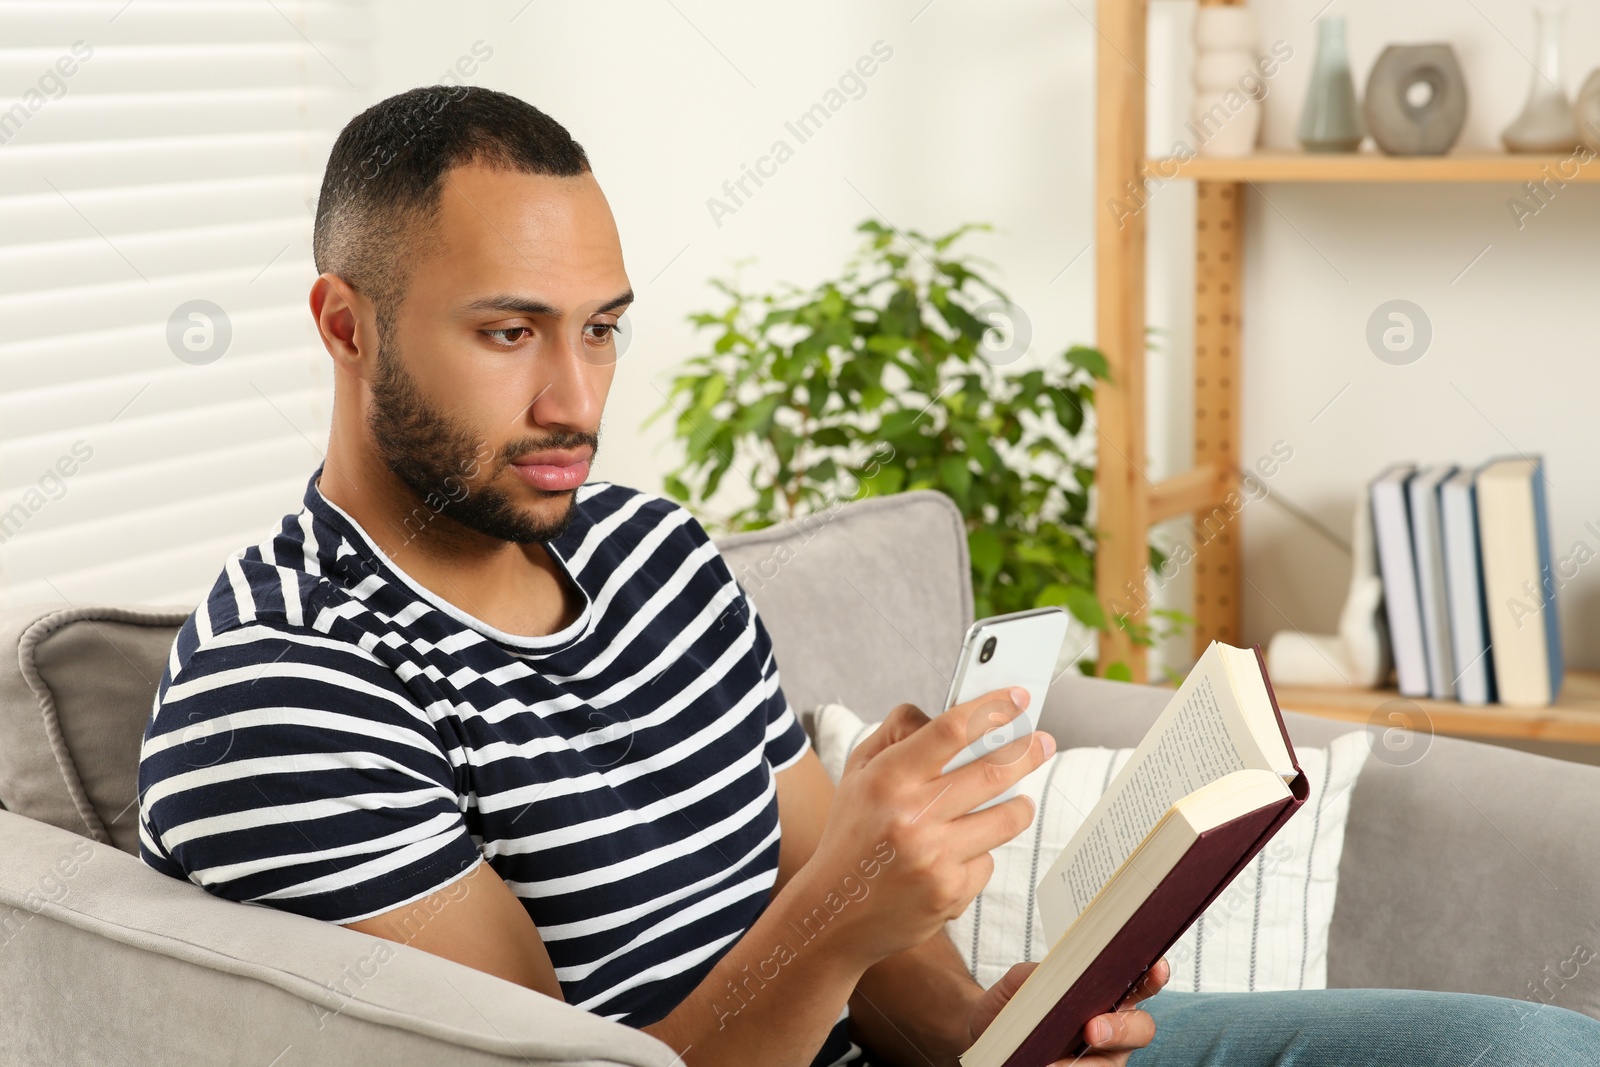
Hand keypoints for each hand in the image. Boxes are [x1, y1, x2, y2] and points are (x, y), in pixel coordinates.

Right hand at [792, 690, 1053, 967]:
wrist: (833, 914)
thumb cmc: (851, 835)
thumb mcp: (857, 773)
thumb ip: (897, 733)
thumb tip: (950, 713)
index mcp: (887, 779)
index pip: (950, 730)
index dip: (992, 710)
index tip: (1017, 699)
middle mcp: (912, 816)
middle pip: (992, 771)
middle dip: (1028, 752)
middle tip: (1044, 742)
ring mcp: (934, 858)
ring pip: (1006, 818)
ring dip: (1019, 807)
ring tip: (1016, 803)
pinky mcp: (950, 893)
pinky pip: (987, 861)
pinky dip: (978, 855)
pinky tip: (955, 859)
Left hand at [965, 957, 1168, 1065]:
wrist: (985, 1035)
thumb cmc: (1012, 1005)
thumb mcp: (1017, 983)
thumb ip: (1035, 974)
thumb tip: (1047, 975)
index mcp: (1106, 993)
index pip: (1140, 984)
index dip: (1153, 976)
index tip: (1156, 968)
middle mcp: (1113, 1027)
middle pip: (1139, 1029)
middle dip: (1120, 1029)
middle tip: (1091, 1029)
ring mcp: (1102, 1059)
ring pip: (1112, 1064)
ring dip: (1090, 1064)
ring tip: (1057, 1063)